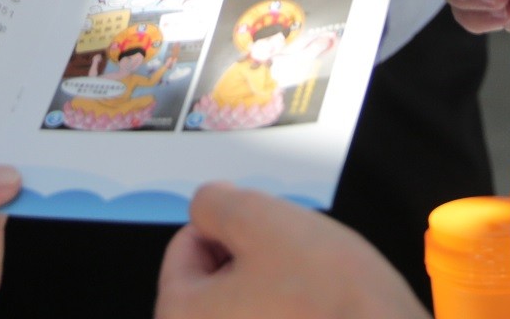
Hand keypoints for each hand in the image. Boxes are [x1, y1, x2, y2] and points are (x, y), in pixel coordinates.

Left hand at [156, 184, 429, 318]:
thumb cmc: (328, 294)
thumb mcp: (261, 219)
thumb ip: (215, 203)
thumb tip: (207, 210)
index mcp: (181, 317)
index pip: (185, 249)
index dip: (230, 225)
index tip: (270, 231)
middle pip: (214, 284)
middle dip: (252, 261)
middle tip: (296, 261)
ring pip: (247, 308)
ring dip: (274, 291)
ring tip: (315, 290)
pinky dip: (292, 315)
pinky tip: (321, 311)